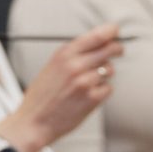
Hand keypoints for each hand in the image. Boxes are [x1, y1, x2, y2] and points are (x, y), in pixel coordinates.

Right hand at [0, 24, 123, 151]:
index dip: (110, 31)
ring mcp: (84, 82)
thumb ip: (72, 55)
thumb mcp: (51, 66)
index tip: (116, 31)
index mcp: (64, 54)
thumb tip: (98, 43)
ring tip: (89, 82)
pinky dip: (102, 91)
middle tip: (118, 50)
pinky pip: (108, 88)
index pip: (96, 36)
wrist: (34, 121)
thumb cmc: (42, 95)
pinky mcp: (91, 99)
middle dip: (117, 49)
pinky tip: (88, 95)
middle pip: (109, 49)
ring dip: (104, 74)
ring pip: (110, 70)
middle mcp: (75, 65)